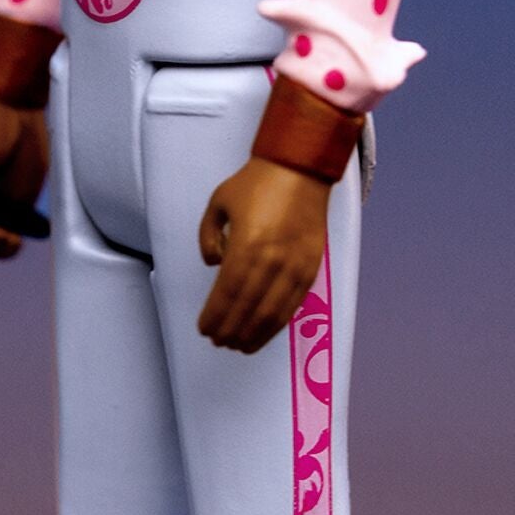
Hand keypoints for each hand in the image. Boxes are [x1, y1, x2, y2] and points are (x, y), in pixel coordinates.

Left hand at [196, 158, 329, 352]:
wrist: (300, 169)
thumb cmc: (255, 184)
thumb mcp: (217, 204)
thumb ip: (208, 237)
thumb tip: (214, 265)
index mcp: (247, 244)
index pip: (227, 293)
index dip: (215, 315)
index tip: (204, 329)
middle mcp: (273, 259)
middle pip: (248, 308)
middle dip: (230, 330)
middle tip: (217, 341)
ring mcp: (295, 265)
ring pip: (273, 312)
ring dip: (254, 333)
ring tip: (237, 345)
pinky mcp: (310, 267)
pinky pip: (293, 303)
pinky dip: (277, 323)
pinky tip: (264, 331)